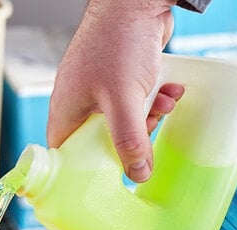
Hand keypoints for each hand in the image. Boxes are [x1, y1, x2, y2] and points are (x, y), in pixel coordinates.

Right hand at [46, 0, 183, 182]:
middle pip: (102, 145)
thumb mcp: (124, 99)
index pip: (65, 156)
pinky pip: (138, 104)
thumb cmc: (118, 40)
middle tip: (147, 136)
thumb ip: (130, 140)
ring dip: (149, 120)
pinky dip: (155, 101)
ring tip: (164, 105)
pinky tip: (170, 90)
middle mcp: (80, 103)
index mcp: (67, 111)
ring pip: (125, 125)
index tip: (107, 182)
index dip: (84, 173)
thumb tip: (138, 175)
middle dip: (130, 143)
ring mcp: (100, 91)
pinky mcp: (121, 81)